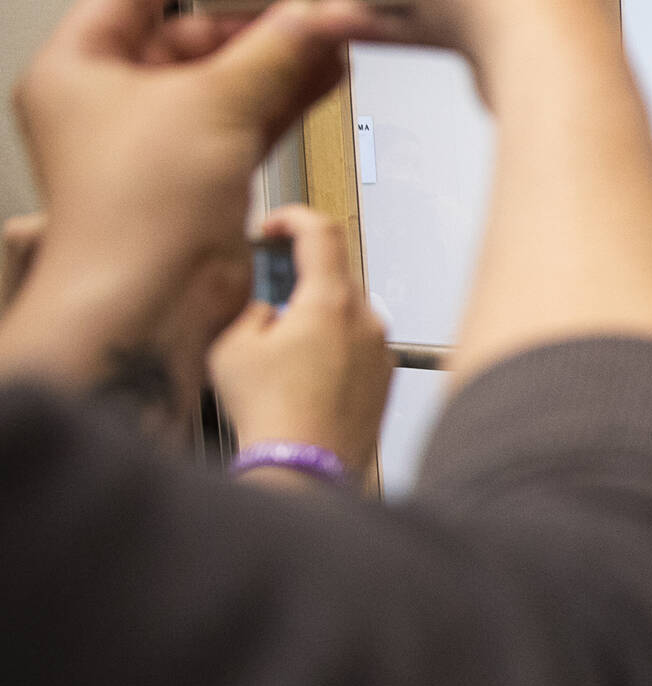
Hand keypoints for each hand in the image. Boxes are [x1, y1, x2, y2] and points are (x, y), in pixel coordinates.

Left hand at [4, 0, 378, 387]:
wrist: (151, 302)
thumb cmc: (132, 214)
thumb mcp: (210, 102)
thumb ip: (271, 51)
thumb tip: (311, 16)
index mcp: (78, 68)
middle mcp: (113, 104)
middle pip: (189, 39)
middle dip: (252, 21)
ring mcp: (161, 143)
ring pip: (227, 82)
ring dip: (279, 59)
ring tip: (329, 29)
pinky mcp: (202, 177)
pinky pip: (247, 121)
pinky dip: (285, 99)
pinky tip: (325, 73)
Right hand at [208, 205, 393, 480]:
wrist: (306, 467)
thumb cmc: (272, 412)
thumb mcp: (232, 346)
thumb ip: (250, 310)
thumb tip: (267, 309)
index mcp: (330, 301)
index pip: (321, 231)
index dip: (292, 218)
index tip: (272, 227)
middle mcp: (366, 320)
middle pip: (333, 276)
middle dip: (297, 280)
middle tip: (264, 297)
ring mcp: (380, 350)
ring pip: (345, 314)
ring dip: (314, 319)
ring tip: (281, 353)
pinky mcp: (385, 377)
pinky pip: (357, 346)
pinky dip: (332, 348)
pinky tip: (304, 378)